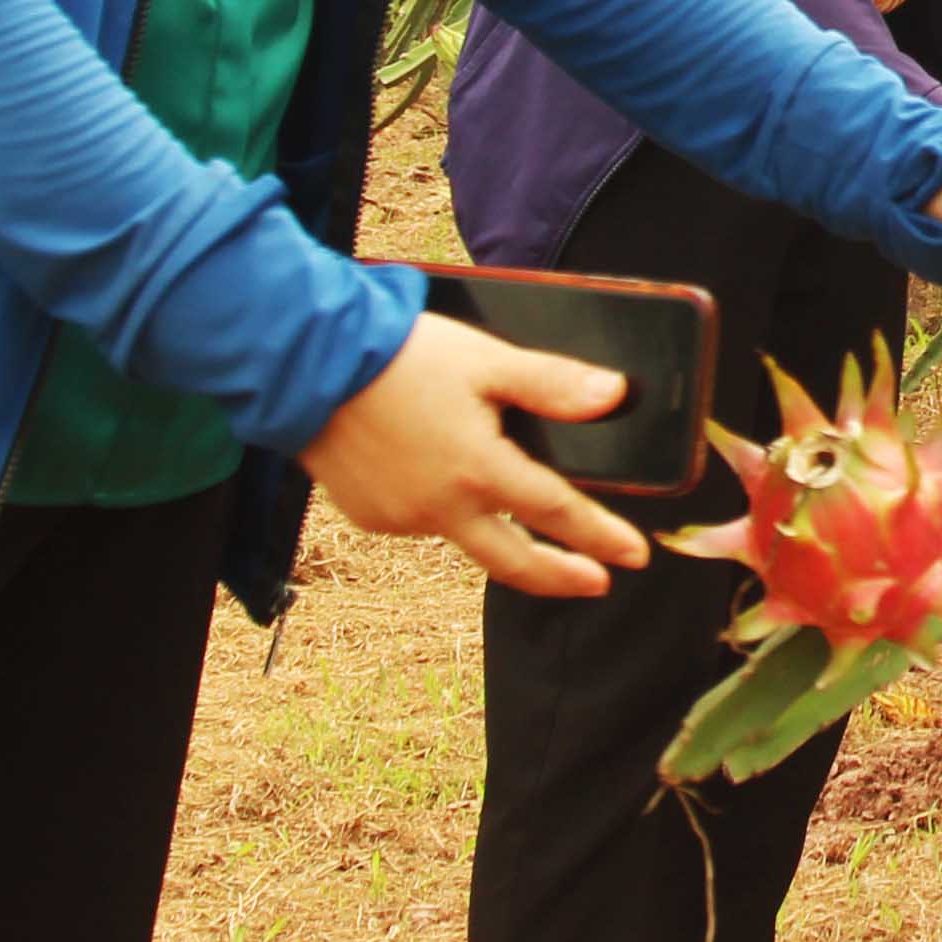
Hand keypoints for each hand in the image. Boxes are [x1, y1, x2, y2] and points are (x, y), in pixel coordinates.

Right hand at [302, 314, 654, 597]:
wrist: (306, 366)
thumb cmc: (401, 356)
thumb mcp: (485, 360)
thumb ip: (551, 384)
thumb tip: (614, 397)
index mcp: (480, 471)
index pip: (558, 514)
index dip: (602, 537)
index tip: (635, 557)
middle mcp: (442, 509)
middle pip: (514, 562)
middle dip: (561, 578)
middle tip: (596, 584)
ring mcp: (402, 518)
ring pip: (462, 536)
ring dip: (494, 533)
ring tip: (509, 508)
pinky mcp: (370, 515)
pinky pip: (418, 520)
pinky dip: (439, 507)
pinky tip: (436, 474)